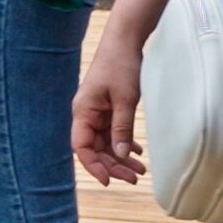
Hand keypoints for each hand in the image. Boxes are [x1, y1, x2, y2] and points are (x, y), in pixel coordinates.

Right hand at [71, 36, 146, 185]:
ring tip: (140, 170)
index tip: (108, 181)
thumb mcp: (125, 99)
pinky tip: (137, 151)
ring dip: (120, 156)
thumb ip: (122, 128)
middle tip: (134, 178)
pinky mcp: (107, 107)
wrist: (124, 41)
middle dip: (112, 165)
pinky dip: (124, 142)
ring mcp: (97, 111)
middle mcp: (87, 114)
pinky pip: (113, 132)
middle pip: (95, 148)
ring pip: (106, 142)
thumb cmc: (120, 66)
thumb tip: (119, 155)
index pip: (81, 147)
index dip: (93, 166)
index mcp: (83, 111)